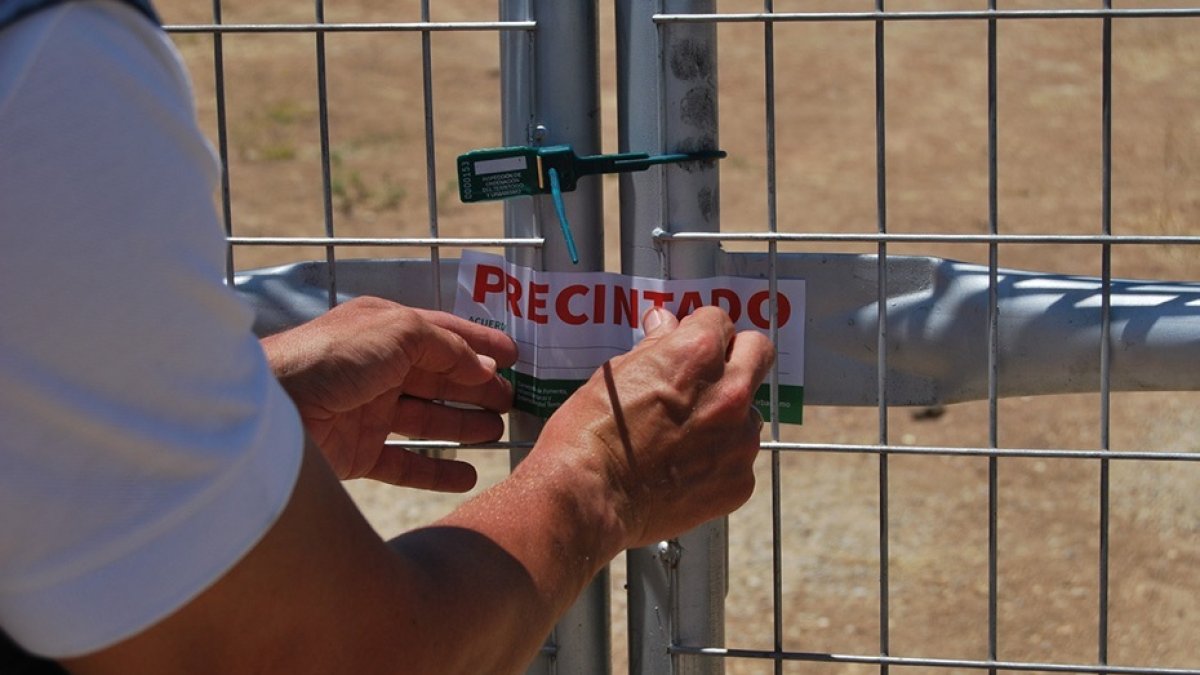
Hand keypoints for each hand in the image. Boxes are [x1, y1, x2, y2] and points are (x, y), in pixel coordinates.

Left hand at [262, 296, 517, 491]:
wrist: (272, 409)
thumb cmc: (333, 357)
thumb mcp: (397, 330)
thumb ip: (445, 346)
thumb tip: (481, 368)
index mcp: (382, 330)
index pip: (441, 334)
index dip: (479, 344)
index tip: (515, 357)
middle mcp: (375, 369)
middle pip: (436, 379)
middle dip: (476, 387)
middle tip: (512, 399)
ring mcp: (365, 413)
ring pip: (425, 420)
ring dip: (462, 425)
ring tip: (497, 432)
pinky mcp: (356, 454)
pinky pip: (405, 464)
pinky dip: (437, 471)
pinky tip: (468, 475)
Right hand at [535, 306, 772, 548]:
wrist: (589, 495)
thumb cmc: (592, 431)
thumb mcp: (616, 374)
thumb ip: (655, 347)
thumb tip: (666, 324)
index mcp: (699, 353)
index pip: (720, 321)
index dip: (700, 331)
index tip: (688, 345)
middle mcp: (730, 391)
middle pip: (757, 353)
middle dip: (736, 356)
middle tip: (707, 375)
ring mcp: (740, 440)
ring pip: (749, 412)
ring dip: (727, 415)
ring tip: (684, 435)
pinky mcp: (739, 481)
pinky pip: (738, 460)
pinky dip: (718, 461)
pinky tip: (683, 470)